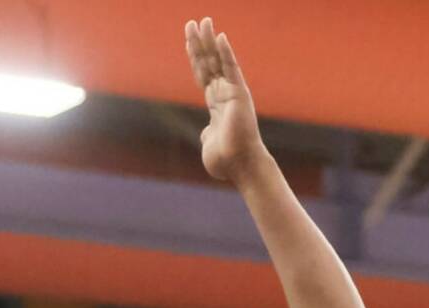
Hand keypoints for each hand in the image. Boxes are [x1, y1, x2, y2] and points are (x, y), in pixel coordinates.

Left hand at [185, 17, 266, 183]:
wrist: (239, 165)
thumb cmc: (226, 161)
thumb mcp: (209, 145)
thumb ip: (207, 135)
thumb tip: (206, 134)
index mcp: (216, 105)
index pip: (203, 76)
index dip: (195, 58)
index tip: (188, 41)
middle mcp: (224, 95)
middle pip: (208, 63)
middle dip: (199, 43)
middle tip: (191, 23)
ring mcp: (232, 92)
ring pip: (218, 61)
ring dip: (209, 41)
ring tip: (201, 21)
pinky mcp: (240, 93)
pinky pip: (232, 68)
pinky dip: (226, 52)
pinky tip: (219, 36)